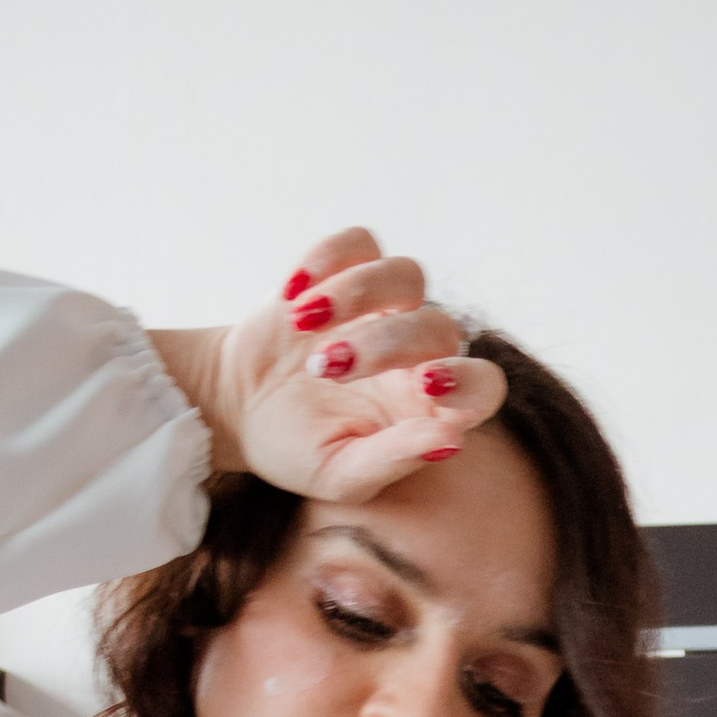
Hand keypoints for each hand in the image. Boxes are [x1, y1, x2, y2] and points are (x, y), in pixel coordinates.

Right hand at [149, 225, 507, 500]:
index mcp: (428, 408)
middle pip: (439, 326)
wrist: (235, 408)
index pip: (481, 385)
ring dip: (358, 293)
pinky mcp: (344, 273)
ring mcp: (383, 308)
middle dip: (384, 345)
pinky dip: (328, 258)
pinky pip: (360, 243)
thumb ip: (395, 459)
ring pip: (407, 274)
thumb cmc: (295, 449)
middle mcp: (416, 353)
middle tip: (326, 368)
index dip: (467, 380)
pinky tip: (293, 296)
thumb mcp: (340, 473)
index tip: (425, 383)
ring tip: (304, 321)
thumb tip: (452, 440)